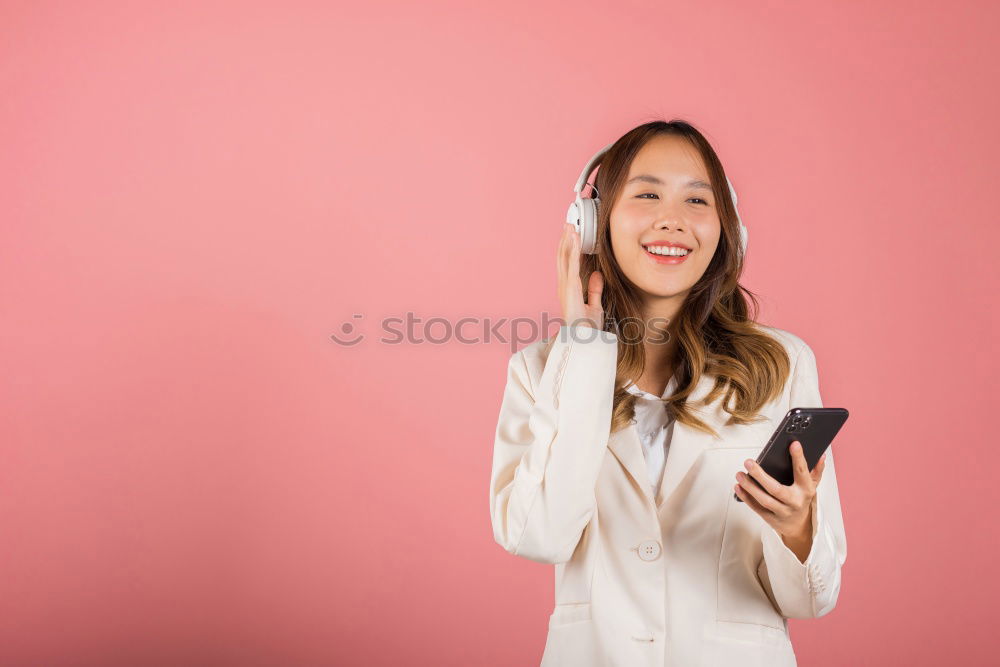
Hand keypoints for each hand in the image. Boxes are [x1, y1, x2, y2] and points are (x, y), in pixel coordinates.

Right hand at [558, 223, 603, 329]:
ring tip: (570, 226)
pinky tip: (575, 239)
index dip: (568, 248)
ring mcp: (565, 287)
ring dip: (567, 241)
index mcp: (569, 290)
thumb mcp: (594, 306)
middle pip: (562, 258)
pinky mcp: (570, 289)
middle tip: (568, 224)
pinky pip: (572, 265)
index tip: (572, 234)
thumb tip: (597, 274)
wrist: (584, 343)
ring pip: (565, 259)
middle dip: (565, 240)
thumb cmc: (587, 330)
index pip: (567, 264)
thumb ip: (595, 290)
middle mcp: (564, 287)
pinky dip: (573, 250)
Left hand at [734, 441, 826, 558]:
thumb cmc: (802, 499)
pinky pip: (757, 508)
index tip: (793, 444)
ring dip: (750, 487)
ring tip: (740, 474)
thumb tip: (821, 455)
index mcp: (806, 490)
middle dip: (761, 475)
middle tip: (748, 462)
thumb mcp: (812, 485)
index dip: (799, 458)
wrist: (799, 526)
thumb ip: (816, 470)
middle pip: (776, 489)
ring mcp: (782, 512)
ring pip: (764, 500)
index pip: (802, 472)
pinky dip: (746, 497)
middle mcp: (794, 501)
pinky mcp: (771, 519)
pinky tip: (738, 487)